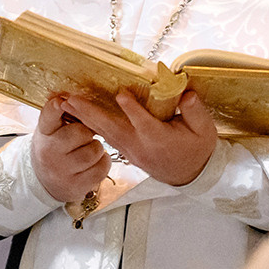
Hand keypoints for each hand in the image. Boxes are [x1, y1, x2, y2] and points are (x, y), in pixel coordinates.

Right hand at [30, 94, 109, 207]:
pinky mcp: (76, 186)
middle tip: (82, 136)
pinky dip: (102, 162)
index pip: (48, 116)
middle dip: (87, 132)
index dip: (56, 107)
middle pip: (81, 132)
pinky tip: (92, 162)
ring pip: (95, 149)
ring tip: (86, 150)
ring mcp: (62, 171)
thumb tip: (65, 94)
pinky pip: (102, 166)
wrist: (44, 181)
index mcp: (44, 132)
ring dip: (96, 148)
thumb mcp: (51, 129)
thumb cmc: (54, 147)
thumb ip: (58, 112)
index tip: (62, 101)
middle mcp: (50, 152)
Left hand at [60, 87, 219, 188]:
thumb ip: (194, 111)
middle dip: (90, 113)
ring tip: (65, 104)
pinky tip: (76, 116)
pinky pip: (105, 137)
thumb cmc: (198, 149)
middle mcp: (139, 145)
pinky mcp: (126, 150)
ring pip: (104, 132)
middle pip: (112, 128)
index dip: (132, 108)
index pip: (144, 122)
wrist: (191, 175)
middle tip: (70, 99)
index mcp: (158, 139)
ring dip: (83, 118)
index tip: (121, 93)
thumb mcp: (204, 130)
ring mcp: (130, 150)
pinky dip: (90, 126)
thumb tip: (186, 94)